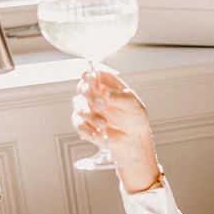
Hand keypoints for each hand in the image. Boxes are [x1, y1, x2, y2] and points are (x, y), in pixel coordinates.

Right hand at [72, 71, 160, 191]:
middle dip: (88, 95)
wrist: (133, 140)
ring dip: (90, 115)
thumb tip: (104, 92)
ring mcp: (88, 107)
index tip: (89, 78)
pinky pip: (78, 123)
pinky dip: (88, 130)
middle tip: (100, 103)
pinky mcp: (84, 122)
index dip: (89, 74)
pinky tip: (100, 135)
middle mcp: (96, 93)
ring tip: (105, 125)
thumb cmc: (135, 118)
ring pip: (78, 105)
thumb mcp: (133, 105)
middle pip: (82, 87)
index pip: (94, 73)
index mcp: (108, 84)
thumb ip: (118, 97)